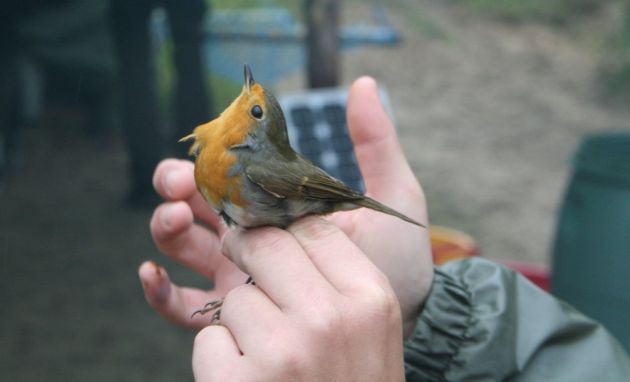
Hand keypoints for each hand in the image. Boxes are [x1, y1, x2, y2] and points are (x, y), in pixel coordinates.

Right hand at [140, 77, 432, 334]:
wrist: (403, 319)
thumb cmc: (396, 258)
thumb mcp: (388, 196)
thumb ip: (374, 144)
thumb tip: (362, 84)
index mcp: (277, 203)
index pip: (231, 173)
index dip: (209, 159)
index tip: (205, 149)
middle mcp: (252, 235)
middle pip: (195, 202)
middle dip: (176, 185)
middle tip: (178, 183)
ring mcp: (237, 273)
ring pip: (181, 244)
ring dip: (164, 225)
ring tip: (174, 216)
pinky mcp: (230, 313)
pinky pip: (180, 305)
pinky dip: (157, 289)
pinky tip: (152, 272)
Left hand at [193, 217, 404, 380]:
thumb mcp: (372, 327)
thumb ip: (338, 274)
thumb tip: (285, 224)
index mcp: (369, 296)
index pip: (313, 228)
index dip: (283, 227)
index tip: (270, 236)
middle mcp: (329, 317)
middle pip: (264, 245)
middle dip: (246, 251)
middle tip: (246, 266)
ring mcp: (283, 351)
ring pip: (233, 298)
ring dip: (240, 323)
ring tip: (270, 356)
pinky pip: (209, 339)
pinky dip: (221, 359)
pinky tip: (252, 381)